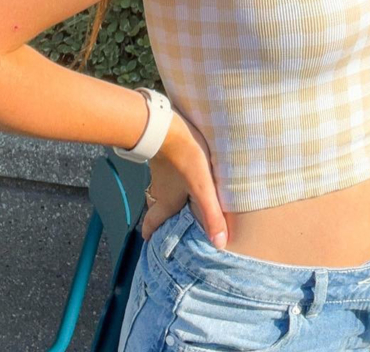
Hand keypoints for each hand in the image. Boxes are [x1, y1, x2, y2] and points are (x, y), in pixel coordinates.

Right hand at [141, 111, 226, 248]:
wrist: (165, 125)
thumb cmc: (184, 158)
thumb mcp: (202, 188)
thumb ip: (211, 215)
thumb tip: (219, 244)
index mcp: (166, 202)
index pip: (152, 223)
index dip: (150, 234)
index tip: (150, 241)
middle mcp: (159, 189)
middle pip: (157, 208)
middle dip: (161, 217)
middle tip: (168, 223)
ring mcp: (159, 171)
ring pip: (161, 189)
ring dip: (168, 196)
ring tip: (182, 199)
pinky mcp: (163, 154)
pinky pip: (166, 171)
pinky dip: (172, 177)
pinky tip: (184, 171)